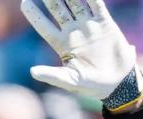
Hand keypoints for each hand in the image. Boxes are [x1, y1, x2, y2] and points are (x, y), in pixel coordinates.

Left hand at [20, 0, 142, 110]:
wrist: (118, 83)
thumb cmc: (92, 85)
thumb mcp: (71, 81)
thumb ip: (53, 75)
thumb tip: (32, 72)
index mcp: (61, 44)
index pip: (43, 25)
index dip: (33, 13)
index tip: (24, 2)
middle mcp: (73, 31)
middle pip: (57, 8)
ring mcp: (88, 25)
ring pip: (75, 2)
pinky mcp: (105, 22)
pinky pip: (96, 4)